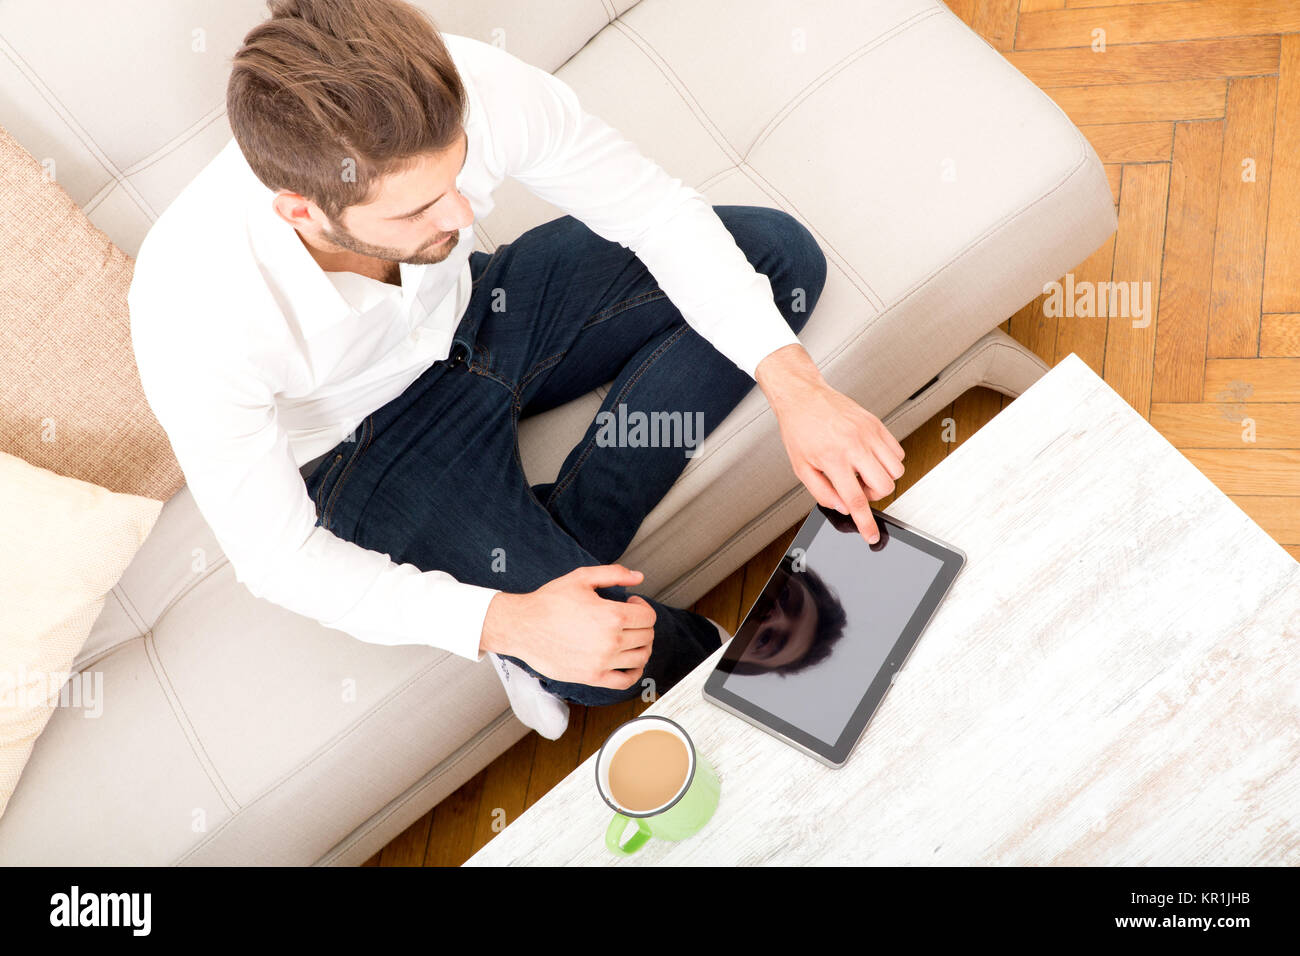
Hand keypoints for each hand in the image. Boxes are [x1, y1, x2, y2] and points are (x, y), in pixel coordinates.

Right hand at [479, 564, 655, 689]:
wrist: (522, 627)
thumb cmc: (548, 602)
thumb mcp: (581, 578)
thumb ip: (614, 574)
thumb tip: (638, 577)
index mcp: (612, 616)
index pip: (648, 616)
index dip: (643, 606)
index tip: (632, 603)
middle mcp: (611, 641)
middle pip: (646, 636)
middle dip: (642, 624)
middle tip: (630, 618)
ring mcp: (602, 662)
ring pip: (641, 657)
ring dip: (642, 645)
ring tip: (630, 637)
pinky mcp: (592, 677)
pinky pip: (626, 681)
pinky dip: (635, 672)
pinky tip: (629, 662)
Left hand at [756, 345, 904, 543]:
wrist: (803, 397)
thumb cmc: (800, 429)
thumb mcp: (801, 467)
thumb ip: (822, 492)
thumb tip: (842, 507)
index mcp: (833, 458)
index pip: (856, 499)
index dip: (866, 522)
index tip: (872, 535)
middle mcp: (855, 445)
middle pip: (884, 486)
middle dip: (874, 495)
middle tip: (857, 486)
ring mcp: (869, 433)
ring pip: (896, 470)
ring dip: (883, 478)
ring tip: (863, 470)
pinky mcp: (877, 424)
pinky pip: (898, 452)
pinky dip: (889, 461)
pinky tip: (870, 457)